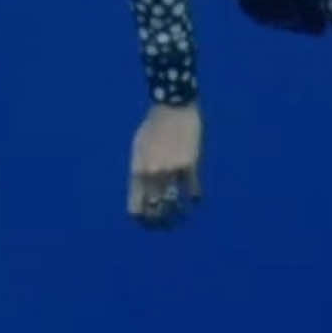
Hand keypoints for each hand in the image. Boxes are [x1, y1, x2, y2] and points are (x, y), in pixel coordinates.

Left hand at [127, 102, 201, 227]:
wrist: (172, 107)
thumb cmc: (152, 126)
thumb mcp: (138, 148)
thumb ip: (139, 170)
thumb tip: (141, 191)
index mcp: (137, 171)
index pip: (136, 207)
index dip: (142, 219)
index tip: (147, 223)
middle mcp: (152, 175)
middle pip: (155, 210)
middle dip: (160, 221)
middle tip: (166, 225)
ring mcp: (171, 171)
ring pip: (175, 204)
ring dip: (178, 214)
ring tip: (181, 216)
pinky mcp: (190, 165)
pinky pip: (193, 191)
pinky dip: (194, 198)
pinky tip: (195, 200)